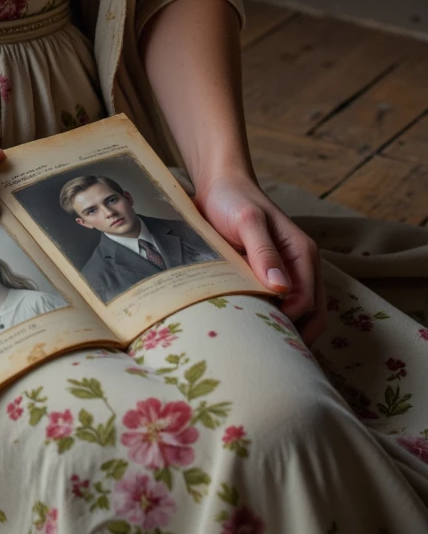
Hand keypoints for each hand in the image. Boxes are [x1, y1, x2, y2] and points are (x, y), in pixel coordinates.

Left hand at [193, 172, 326, 343]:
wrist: (220, 185)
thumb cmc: (234, 199)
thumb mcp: (247, 220)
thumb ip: (263, 250)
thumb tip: (280, 288)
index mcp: (303, 254)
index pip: (306, 302)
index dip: (287, 319)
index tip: (259, 327)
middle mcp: (302, 267)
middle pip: (312, 315)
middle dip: (294, 335)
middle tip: (264, 349)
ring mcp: (288, 274)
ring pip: (300, 316)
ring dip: (285, 330)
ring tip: (259, 345)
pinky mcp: (270, 278)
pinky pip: (281, 308)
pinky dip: (273, 321)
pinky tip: (253, 328)